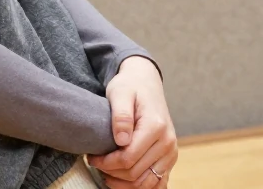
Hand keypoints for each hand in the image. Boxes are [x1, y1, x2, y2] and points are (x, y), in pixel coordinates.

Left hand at [86, 56, 177, 187]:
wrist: (146, 84)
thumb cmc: (130, 87)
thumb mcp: (120, 93)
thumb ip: (121, 116)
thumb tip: (121, 140)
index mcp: (156, 127)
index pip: (128, 158)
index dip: (106, 162)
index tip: (91, 156)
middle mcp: (168, 143)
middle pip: (135, 173)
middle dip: (111, 172)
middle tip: (95, 162)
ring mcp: (171, 153)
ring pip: (146, 183)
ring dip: (123, 183)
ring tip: (105, 172)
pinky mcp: (169, 159)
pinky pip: (157, 183)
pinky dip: (138, 186)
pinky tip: (120, 179)